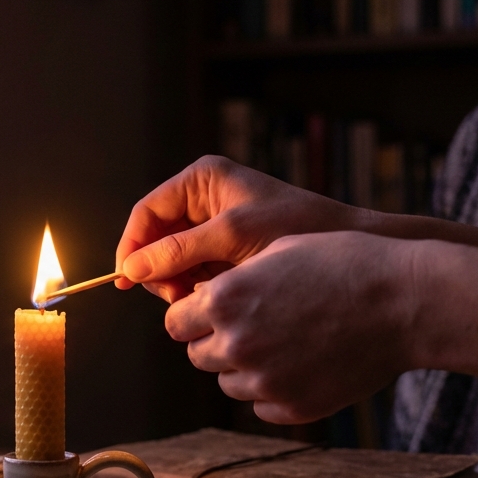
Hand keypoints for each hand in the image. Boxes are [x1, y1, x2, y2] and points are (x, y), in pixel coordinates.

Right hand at [115, 155, 366, 301]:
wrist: (349, 244)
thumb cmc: (298, 226)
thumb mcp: (233, 237)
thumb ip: (179, 251)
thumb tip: (131, 269)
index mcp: (202, 180)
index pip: (147, 212)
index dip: (133, 246)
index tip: (127, 280)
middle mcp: (204, 199)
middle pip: (156, 239)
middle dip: (160, 269)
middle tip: (177, 296)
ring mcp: (215, 227)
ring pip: (173, 261)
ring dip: (178, 283)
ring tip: (202, 296)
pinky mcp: (227, 252)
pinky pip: (195, 273)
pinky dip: (197, 288)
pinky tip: (216, 297)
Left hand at [164, 232, 416, 423]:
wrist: (406, 300)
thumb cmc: (344, 262)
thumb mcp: (276, 252)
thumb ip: (229, 280)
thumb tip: (198, 301)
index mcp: (224, 300)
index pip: (177, 322)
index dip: (195, 314)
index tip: (216, 309)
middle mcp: (236, 344)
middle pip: (198, 355)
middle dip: (217, 340)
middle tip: (254, 324)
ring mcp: (265, 381)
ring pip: (227, 383)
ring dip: (244, 366)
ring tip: (284, 341)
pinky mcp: (293, 408)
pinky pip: (262, 404)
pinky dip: (273, 388)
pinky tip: (302, 362)